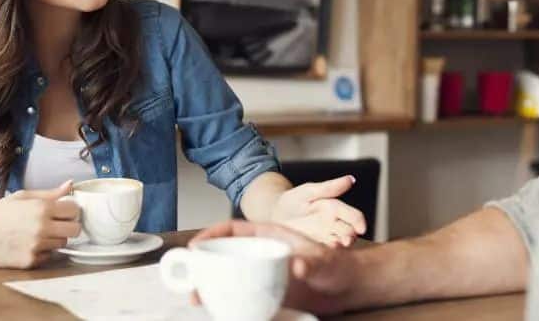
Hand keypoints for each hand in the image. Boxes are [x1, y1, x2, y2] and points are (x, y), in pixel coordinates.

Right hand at [0, 180, 80, 267]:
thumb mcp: (22, 196)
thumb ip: (49, 193)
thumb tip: (70, 185)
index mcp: (42, 208)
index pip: (75, 210)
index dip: (70, 210)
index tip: (62, 211)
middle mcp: (42, 228)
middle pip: (75, 229)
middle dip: (68, 225)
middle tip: (56, 223)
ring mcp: (37, 247)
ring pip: (63, 243)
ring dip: (56, 238)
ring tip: (38, 233)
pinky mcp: (31, 262)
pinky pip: (49, 256)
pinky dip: (43, 251)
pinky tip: (29, 244)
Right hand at [190, 220, 353, 314]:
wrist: (348, 288)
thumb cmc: (338, 266)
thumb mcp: (325, 262)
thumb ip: (312, 262)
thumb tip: (297, 265)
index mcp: (269, 236)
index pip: (233, 229)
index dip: (212, 234)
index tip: (196, 245)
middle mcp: (261, 254)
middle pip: (225, 253)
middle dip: (203, 264)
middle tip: (190, 278)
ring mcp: (262, 274)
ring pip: (228, 276)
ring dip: (210, 285)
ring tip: (197, 297)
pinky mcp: (266, 293)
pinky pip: (240, 295)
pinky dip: (226, 301)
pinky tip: (218, 309)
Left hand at [271, 175, 365, 246]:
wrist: (275, 214)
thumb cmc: (293, 200)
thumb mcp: (309, 191)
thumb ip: (330, 187)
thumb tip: (350, 179)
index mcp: (334, 208)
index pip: (353, 215)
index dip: (359, 222)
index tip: (361, 228)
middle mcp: (333, 223)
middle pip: (349, 231)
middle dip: (350, 236)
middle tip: (347, 240)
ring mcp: (325, 235)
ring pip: (340, 242)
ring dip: (341, 245)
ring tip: (337, 245)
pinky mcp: (316, 245)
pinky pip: (325, 250)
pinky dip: (327, 251)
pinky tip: (325, 249)